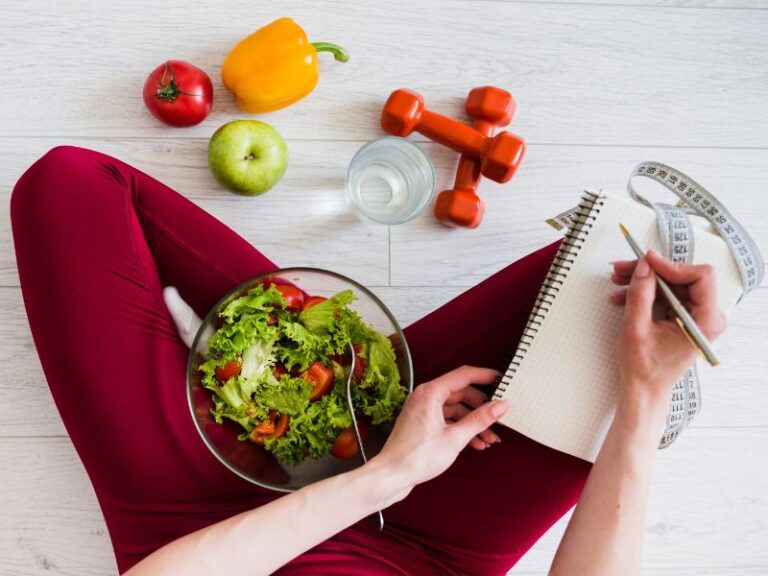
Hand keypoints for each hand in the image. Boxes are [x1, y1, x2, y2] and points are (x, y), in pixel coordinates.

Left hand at [371, 365, 509, 494]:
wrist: (391, 475)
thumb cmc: (417, 457)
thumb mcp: (455, 438)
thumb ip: (480, 419)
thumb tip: (501, 406)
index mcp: (430, 392)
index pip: (464, 375)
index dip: (485, 376)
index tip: (503, 380)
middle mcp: (425, 396)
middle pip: (461, 393)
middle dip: (482, 407)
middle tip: (499, 416)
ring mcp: (423, 410)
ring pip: (455, 409)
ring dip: (473, 422)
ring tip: (490, 438)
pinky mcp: (422, 423)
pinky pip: (447, 419)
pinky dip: (461, 429)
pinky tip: (476, 443)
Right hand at [610, 249, 726, 425]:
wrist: (644, 389)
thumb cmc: (645, 368)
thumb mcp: (636, 328)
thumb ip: (640, 294)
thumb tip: (644, 267)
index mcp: (705, 322)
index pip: (700, 277)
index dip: (671, 265)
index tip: (648, 261)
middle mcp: (707, 318)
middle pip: (683, 278)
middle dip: (652, 272)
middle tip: (625, 268)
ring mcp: (696, 317)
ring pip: (673, 284)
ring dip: (645, 281)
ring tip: (620, 281)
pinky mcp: (684, 318)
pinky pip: (668, 295)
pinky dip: (647, 292)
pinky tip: (626, 295)